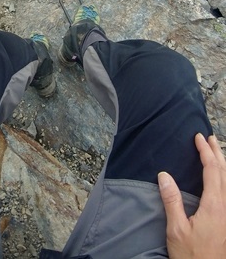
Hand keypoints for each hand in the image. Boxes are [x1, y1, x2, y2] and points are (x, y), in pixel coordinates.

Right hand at [158, 133, 225, 258]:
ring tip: (217, 152)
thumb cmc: (192, 257)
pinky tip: (222, 181)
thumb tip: (164, 174)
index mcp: (215, 206)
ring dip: (224, 164)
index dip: (205, 152)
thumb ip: (172, 200)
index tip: (198, 138)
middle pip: (225, 173)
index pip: (212, 171)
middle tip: (210, 138)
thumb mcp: (176, 230)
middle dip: (218, 153)